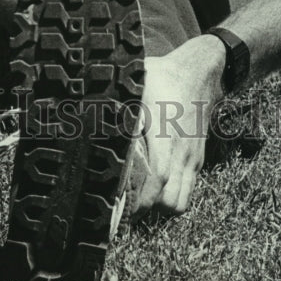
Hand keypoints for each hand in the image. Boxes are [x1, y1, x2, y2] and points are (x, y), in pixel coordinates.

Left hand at [132, 35, 223, 218]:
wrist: (198, 72)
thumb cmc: (162, 77)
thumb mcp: (136, 83)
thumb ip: (115, 103)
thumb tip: (82, 115)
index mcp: (164, 131)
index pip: (157, 177)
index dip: (139, 198)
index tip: (116, 206)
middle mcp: (181, 150)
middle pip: (168, 200)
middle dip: (144, 208)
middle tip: (121, 204)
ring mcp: (191, 157)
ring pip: (179, 201)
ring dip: (159, 205)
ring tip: (137, 198)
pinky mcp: (197, 159)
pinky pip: (187, 191)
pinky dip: (172, 197)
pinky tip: (154, 187)